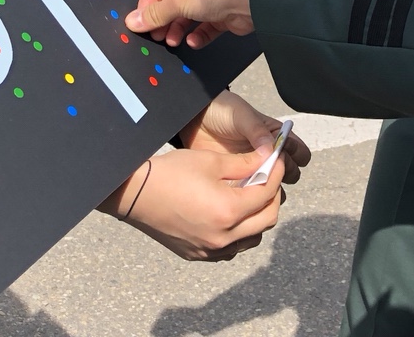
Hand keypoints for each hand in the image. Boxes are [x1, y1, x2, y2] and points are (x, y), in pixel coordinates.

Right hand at [104, 148, 285, 260]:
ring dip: (257, 217)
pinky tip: (230, 213)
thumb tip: (269, 157)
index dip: (276, 173)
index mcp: (228, 212)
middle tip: (267, 176)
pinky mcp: (199, 255)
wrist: (136, 194)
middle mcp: (223, 238)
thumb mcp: (211, 161)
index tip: (277, 159)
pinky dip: (239, 232)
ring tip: (248, 194)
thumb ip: (245, 163)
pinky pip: (232, 248)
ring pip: (252, 238)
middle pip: (267, 220)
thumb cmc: (171, 173)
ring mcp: (211, 250)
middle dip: (272, 196)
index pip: (268, 194)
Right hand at [126, 0, 254, 49]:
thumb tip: (132, 22)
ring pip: (187, 13)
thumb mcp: (179, 1)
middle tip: (155, 35)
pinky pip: (204, 24)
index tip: (141, 21)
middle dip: (163, 19)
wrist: (253, 1)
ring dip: (178, 28)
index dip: (148, 2)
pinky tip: (193, 41)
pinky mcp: (222, 10)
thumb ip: (155, 13)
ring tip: (172, 41)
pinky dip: (197, 34)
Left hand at [183, 91, 310, 183]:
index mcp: (274, 136)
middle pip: (289, 172)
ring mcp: (253, 170)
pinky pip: (251, 194)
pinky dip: (252, 197)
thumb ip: (257, 131)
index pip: (297, 150)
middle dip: (285, 174)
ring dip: (270, 188)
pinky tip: (246, 194)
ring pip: (272, 187)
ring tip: (259, 184)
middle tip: (272, 171)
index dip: (296, 154)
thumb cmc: (222, 111)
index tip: (286, 154)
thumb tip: (271, 149)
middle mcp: (267, 155)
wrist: (195, 119)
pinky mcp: (238, 181)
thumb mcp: (241, 115)